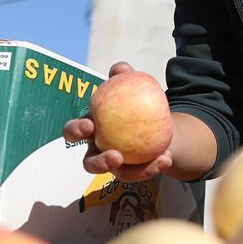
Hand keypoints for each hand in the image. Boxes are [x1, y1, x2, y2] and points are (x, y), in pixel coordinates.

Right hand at [63, 62, 172, 182]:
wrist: (152, 121)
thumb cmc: (132, 101)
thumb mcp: (131, 86)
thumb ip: (124, 77)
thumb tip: (121, 69)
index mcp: (90, 129)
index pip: (74, 132)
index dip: (76, 131)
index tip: (89, 126)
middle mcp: (98, 151)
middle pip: (90, 162)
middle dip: (98, 163)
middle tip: (115, 156)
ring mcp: (116, 165)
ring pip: (120, 174)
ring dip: (135, 172)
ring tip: (153, 162)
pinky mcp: (133, 172)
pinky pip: (142, 171)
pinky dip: (154, 165)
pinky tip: (168, 158)